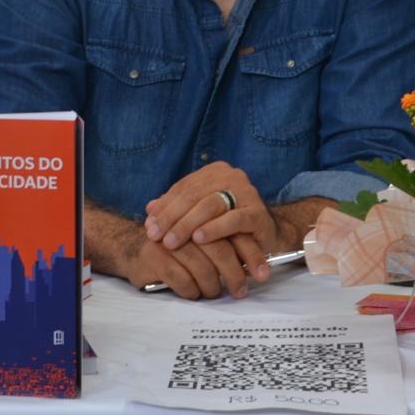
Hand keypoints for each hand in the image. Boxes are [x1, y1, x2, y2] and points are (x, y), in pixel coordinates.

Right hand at [121, 229, 265, 299]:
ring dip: (211, 286)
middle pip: (218, 247)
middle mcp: (186, 219)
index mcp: (204, 210)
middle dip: (233, 273)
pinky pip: (181, 278)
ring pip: (201, 266)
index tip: (262, 273)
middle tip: (240, 291)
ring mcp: (168, 237)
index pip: (234, 230)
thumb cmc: (179, 247)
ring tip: (214, 294)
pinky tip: (193, 293)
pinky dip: (190, 290)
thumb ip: (230, 244)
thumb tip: (260, 267)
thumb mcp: (206, 240)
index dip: (250, 253)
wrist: (136, 249)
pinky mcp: (154, 255)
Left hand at [144, 162, 286, 262]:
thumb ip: (177, 209)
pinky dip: (215, 229)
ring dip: (187, 225)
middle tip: (156, 237)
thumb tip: (149, 208)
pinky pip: (233, 219)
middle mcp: (232, 176)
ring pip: (210, 205)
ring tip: (172, 242)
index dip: (164, 207)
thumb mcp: (200, 215)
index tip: (149, 227)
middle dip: (172, 218)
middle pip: (194, 194)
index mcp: (216, 172)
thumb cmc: (228, 224)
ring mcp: (247, 193)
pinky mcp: (258, 213)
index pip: (183, 187)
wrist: (266, 235)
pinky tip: (199, 239)